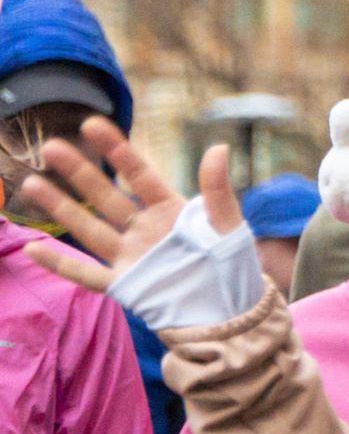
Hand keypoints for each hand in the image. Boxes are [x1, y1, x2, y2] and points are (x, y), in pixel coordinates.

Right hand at [17, 118, 238, 295]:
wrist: (230, 309)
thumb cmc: (231, 264)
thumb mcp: (228, 224)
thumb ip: (218, 189)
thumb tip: (219, 148)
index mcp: (170, 210)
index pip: (139, 175)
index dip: (117, 150)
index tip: (93, 124)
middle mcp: (144, 230)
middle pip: (106, 197)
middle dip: (79, 172)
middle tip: (51, 147)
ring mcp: (131, 256)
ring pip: (90, 229)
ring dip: (61, 208)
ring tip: (32, 183)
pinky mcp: (125, 284)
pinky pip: (86, 273)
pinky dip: (60, 264)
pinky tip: (32, 249)